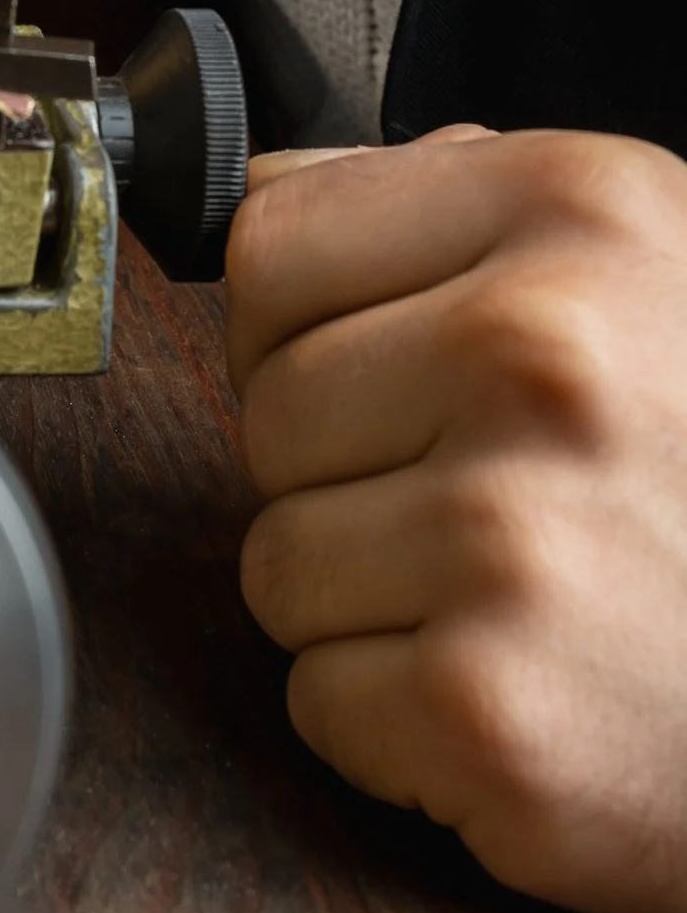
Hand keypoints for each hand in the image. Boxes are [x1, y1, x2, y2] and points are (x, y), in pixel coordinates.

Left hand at [228, 126, 686, 912]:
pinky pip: (322, 699)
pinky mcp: (490, 710)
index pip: (275, 245)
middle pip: (265, 412)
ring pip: (278, 565)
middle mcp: (542, 354)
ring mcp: (512, 535)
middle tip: (507, 514)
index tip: (387, 375)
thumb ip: (466, 213)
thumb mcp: (663, 277)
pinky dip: (406, 727)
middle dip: (351, 476)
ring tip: (533, 606)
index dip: (309, 326)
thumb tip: (272, 186)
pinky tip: (537, 696)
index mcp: (580, 216)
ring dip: (375, 606)